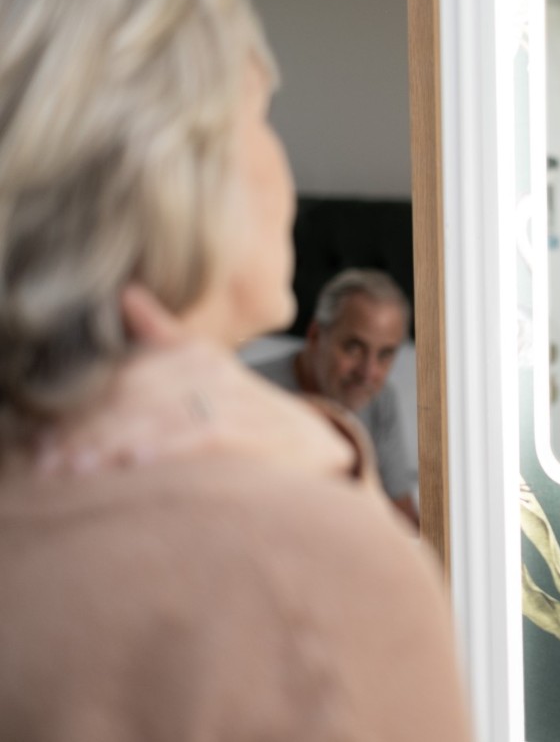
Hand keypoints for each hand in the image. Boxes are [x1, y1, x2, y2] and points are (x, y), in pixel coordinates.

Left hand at [36, 284, 353, 477]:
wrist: (317, 444)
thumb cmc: (251, 414)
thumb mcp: (208, 369)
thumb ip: (161, 336)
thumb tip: (125, 292)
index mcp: (193, 356)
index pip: (124, 378)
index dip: (78, 407)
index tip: (39, 437)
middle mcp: (210, 373)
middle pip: (133, 400)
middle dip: (84, 432)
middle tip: (45, 460)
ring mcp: (232, 403)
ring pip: (158, 421)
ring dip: (112, 447)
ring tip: (72, 469)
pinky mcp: (251, 434)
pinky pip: (201, 438)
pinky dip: (168, 449)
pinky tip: (136, 462)